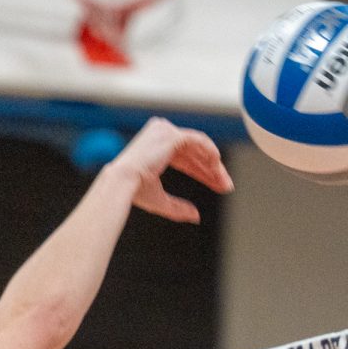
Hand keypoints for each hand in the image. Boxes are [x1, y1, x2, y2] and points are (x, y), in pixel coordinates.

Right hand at [111, 116, 233, 223]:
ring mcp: (165, 132)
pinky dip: (210, 152)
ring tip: (224, 181)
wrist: (122, 183)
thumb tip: (196, 216)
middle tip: (224, 185)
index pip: (185, 159)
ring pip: (199, 147)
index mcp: (155, 148)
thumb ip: (178, 208)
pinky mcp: (171, 135)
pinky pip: (198, 141)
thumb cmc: (134, 191)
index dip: (202, 172)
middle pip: (194, 153)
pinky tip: (218, 165)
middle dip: (211, 170)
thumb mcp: (160, 200)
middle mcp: (160, 136)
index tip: (217, 184)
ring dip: (213, 164)